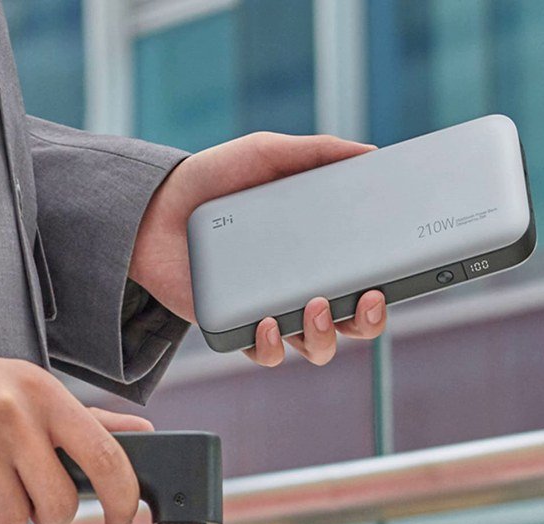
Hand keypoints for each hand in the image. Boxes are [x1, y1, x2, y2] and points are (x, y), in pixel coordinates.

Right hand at [0, 352, 152, 523]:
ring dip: (5, 510)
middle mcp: (14, 417)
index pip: (103, 456)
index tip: (122, 522)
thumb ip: (91, 419)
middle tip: (32, 491)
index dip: (121, 499)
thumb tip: (142, 432)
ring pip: (13, 521)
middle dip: (50, 514)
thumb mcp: (38, 390)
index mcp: (47, 395)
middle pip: (57, 506)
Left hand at [130, 132, 386, 365]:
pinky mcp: (234, 325)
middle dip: (370, 321)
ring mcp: (268, 308)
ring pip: (316, 346)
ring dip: (326, 335)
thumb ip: (317, 152)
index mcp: (316, 251)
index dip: (387, 288)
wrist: (153, 206)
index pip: (364, 278)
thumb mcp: (266, 154)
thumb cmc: (213, 179)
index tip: (390, 278)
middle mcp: (298, 285)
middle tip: (367, 298)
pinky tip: (265, 321)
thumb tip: (372, 153)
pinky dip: (272, 345)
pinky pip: (264, 352)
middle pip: (352, 323)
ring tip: (315, 304)